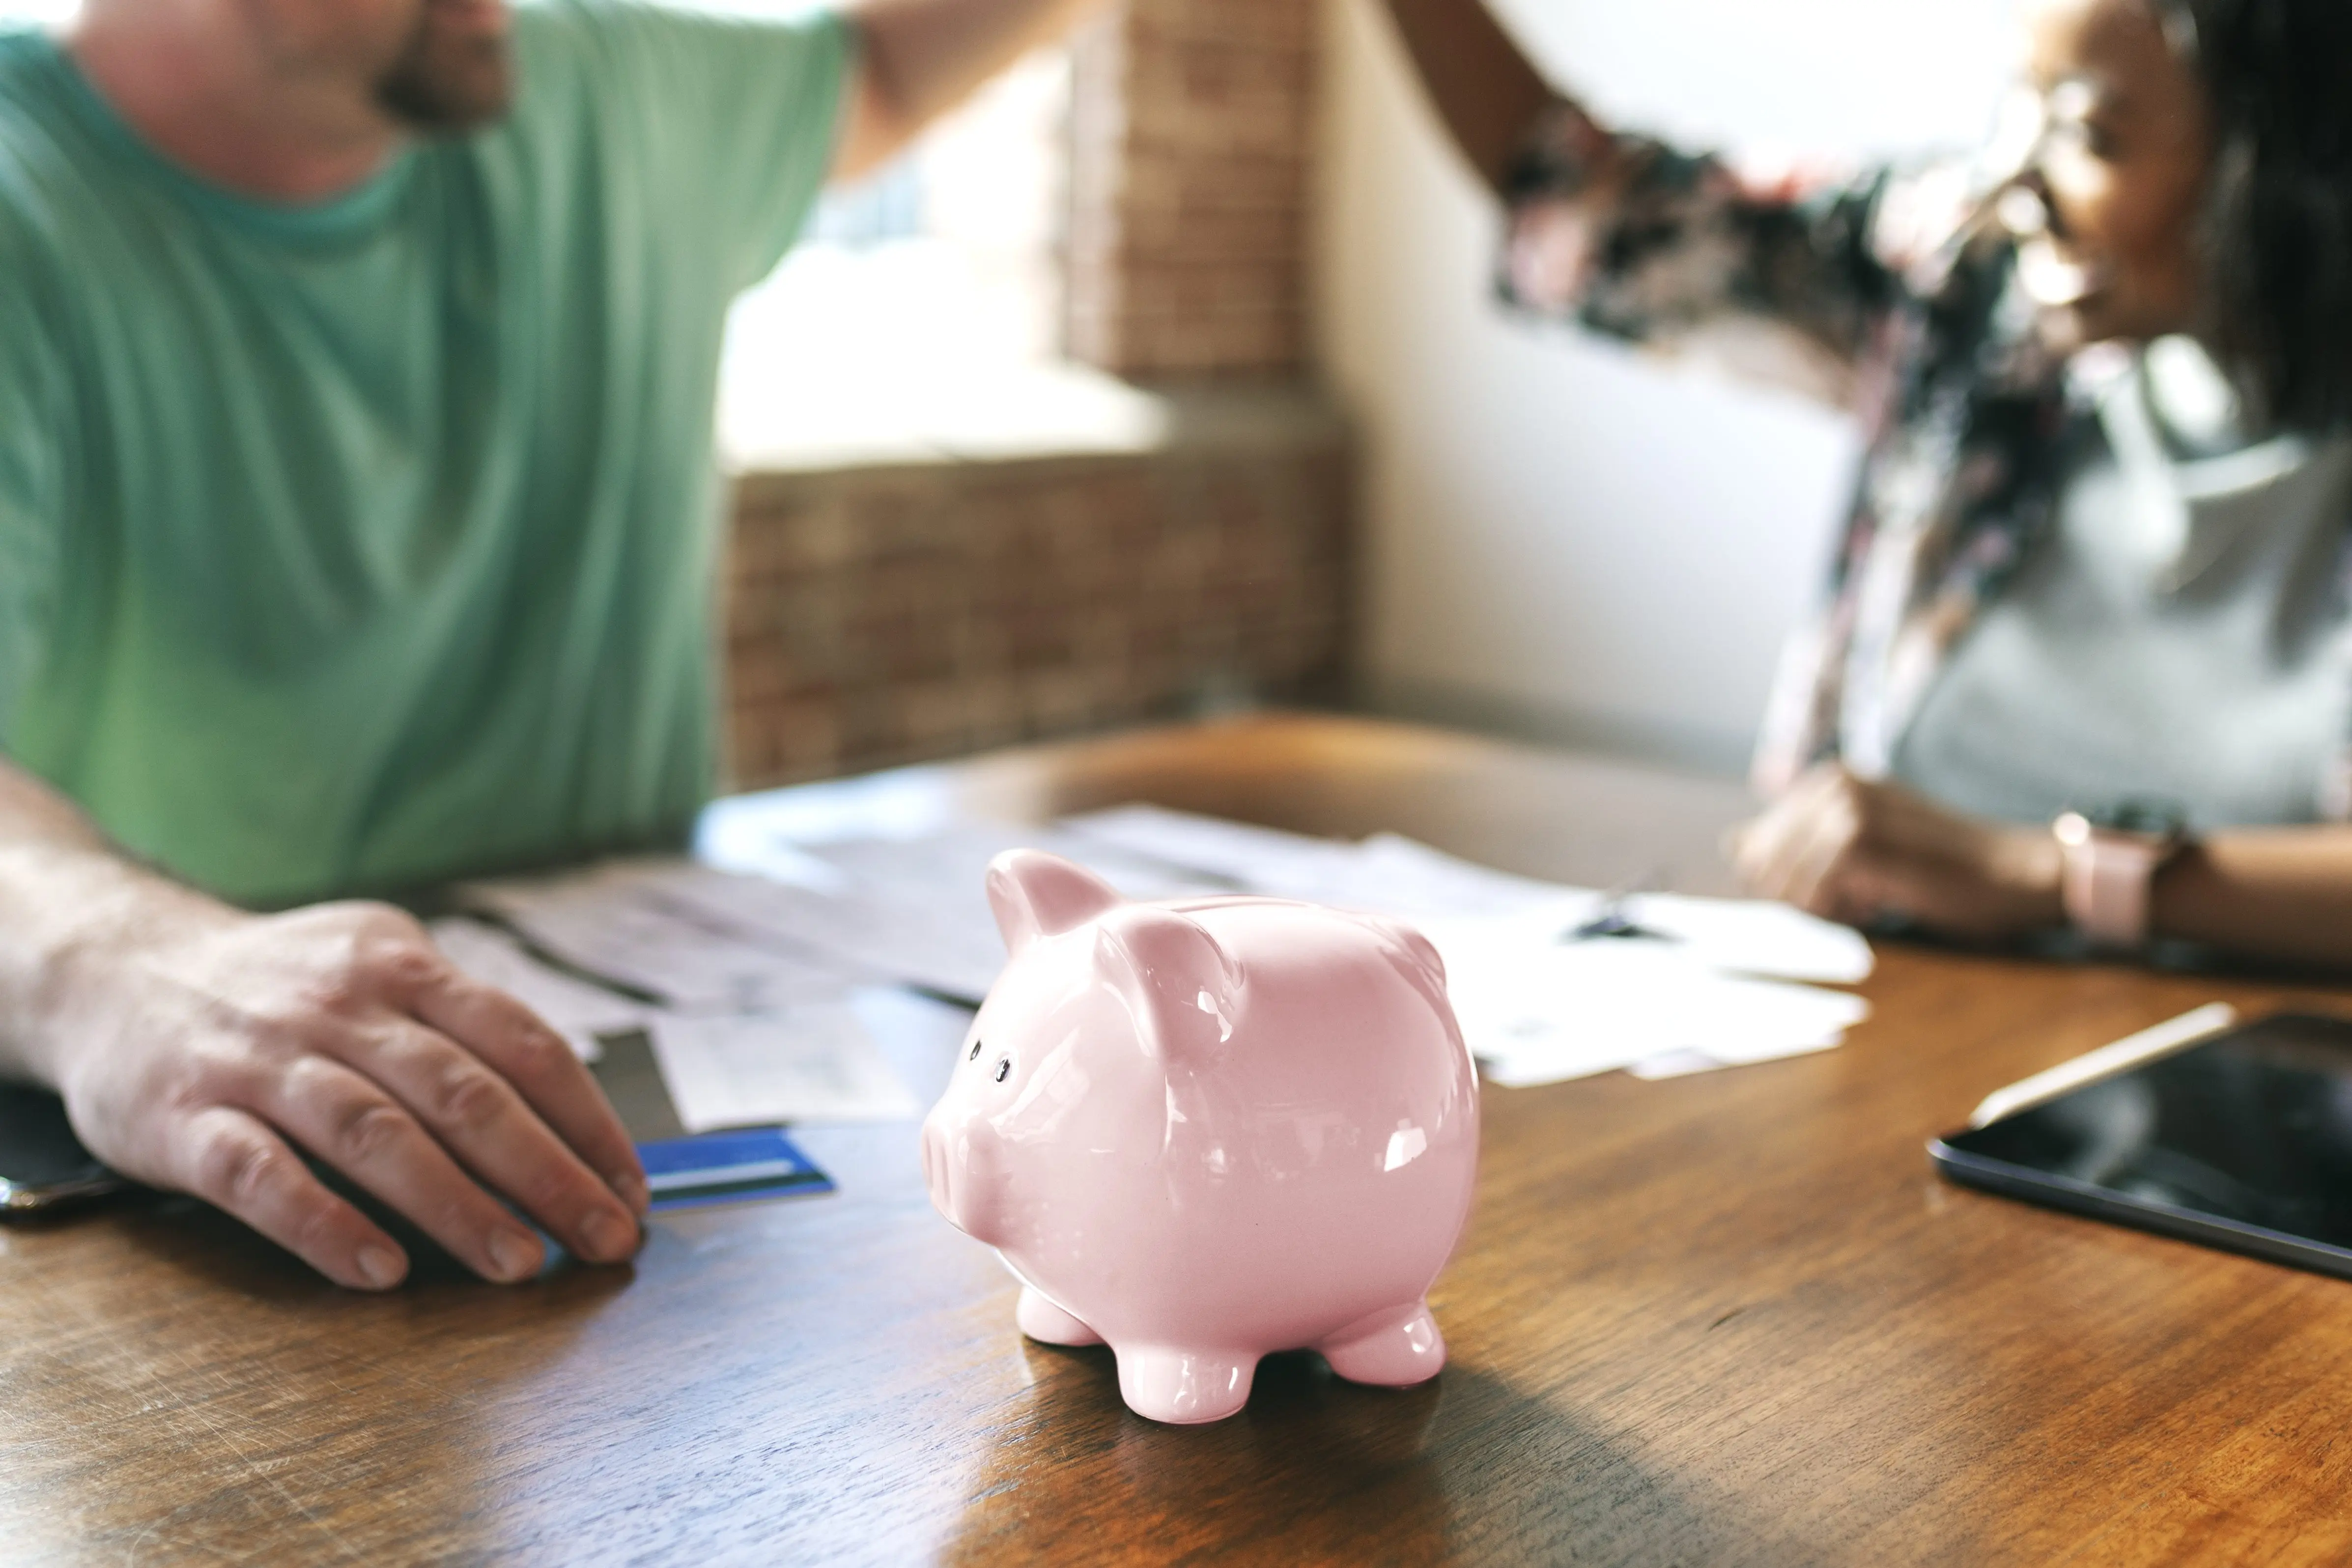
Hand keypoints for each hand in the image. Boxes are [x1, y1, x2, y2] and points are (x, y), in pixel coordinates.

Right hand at [37, 899, 647, 1289]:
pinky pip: (262, 1175)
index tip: (631, 1190)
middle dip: (547, 1172)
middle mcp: (339, 1005)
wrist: (115, 968)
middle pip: (465, 1092)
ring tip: (520, 1265)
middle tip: (603, 1238)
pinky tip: (381, 1272)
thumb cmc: (282, 990)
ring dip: (457, 1205)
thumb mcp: (380, 971)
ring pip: (376, 1133)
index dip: (587, 1122)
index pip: (523, 1044)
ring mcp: (259, 1060)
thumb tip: (572, 1128)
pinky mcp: (184, 1117)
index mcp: (404, 966)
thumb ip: (463, 1032)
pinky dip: (327, 1225)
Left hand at [1729, 764, 2065, 941]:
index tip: (1838, 889)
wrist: (2011, 870)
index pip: (1754, 846)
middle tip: (1858, 896)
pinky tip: (1881, 901)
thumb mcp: (1860, 847)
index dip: (1786, 885)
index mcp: (1828, 780)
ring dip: (1824, 906)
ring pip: (1784, 883)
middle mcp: (1831, 784)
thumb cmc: (1939, 865)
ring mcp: (1843, 807)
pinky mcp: (1858, 838)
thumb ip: (1799, 843)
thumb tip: (1733, 846)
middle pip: (1761, 867)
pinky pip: (1812, 894)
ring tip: (1875, 895)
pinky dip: (1841, 911)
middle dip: (1799, 897)